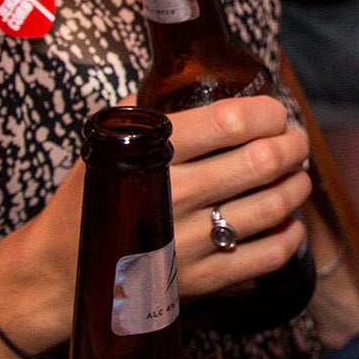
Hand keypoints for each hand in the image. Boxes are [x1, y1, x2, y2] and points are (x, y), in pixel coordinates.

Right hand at [0, 98, 308, 353]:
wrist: (61, 270)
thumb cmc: (91, 199)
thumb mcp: (106, 143)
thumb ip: (145, 110)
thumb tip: (187, 76)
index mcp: (151, 154)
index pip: (229, 122)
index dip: (267, 113)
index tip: (276, 112)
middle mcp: (174, 197)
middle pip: (261, 162)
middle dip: (292, 145)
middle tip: (295, 141)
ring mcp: (190, 243)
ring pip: (273, 206)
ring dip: (297, 186)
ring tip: (297, 176)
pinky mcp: (202, 282)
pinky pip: (267, 256)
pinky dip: (289, 234)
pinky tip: (288, 221)